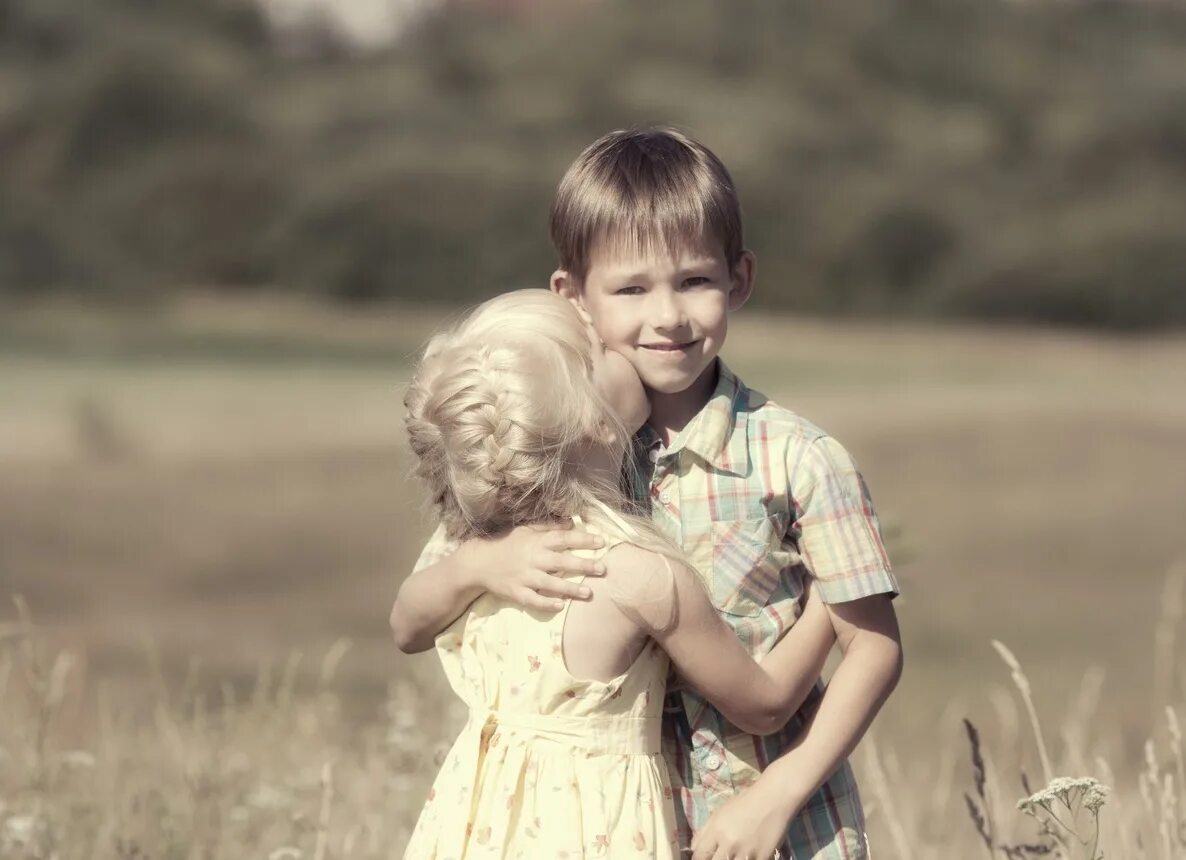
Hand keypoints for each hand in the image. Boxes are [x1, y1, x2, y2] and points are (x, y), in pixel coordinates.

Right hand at [470, 521, 605, 611]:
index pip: (563, 539)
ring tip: (588, 592)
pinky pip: (533, 600)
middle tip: (602, 568)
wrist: (478, 563)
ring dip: (570, 588)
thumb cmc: (506, 544)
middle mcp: (532, 559)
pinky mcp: (516, 592)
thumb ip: (548, 527)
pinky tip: (561, 606)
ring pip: (551, 583)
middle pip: (561, 561)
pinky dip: (546, 604)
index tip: (601, 541)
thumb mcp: (525, 530)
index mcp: (536, 542)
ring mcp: (524, 577)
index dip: (583, 539)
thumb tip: (571, 522)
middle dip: (583, 565)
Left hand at [690, 780, 789, 859]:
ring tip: (733, 854)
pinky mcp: (762, 858)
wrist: (773, 800)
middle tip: (720, 855)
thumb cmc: (745, 803)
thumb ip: (704, 832)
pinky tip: (748, 856)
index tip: (705, 857)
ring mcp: (746, 853)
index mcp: (716, 831)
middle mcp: (729, 844)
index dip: (699, 858)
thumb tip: (693, 849)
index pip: (699, 855)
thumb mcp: (719, 813)